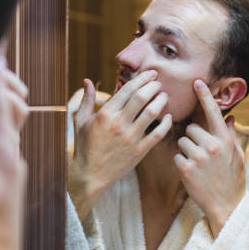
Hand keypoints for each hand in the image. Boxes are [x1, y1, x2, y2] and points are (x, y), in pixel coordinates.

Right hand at [69, 70, 172, 220]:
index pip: (127, 89)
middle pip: (142, 97)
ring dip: (161, 101)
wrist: (90, 175)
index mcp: (105, 114)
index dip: (142, 78)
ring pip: (152, 113)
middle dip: (153, 86)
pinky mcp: (139, 151)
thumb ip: (86, 100)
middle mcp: (119, 123)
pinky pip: (158, 134)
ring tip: (164, 96)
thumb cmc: (84, 147)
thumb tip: (87, 80)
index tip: (151, 74)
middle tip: (159, 83)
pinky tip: (168, 117)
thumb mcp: (80, 121)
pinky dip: (166, 123)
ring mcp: (130, 138)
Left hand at [173, 79, 245, 237]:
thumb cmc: (232, 180)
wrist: (227, 206)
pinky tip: (192, 174)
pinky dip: (181, 164)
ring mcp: (198, 157)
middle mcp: (212, 145)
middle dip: (193, 138)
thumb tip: (229, 116)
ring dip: (187, 151)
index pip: (213, 112)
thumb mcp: (237, 156)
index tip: (197, 82)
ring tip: (199, 166)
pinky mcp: (186, 168)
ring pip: (182, 141)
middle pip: (192, 128)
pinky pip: (177, 156)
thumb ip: (230, 135)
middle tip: (203, 155)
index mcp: (224, 140)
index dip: (205, 96)